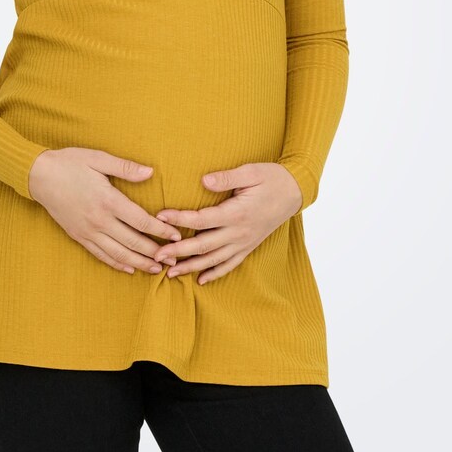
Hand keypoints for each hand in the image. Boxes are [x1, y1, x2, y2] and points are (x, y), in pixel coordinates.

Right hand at [28, 148, 181, 274]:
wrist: (38, 176)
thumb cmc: (69, 163)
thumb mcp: (98, 159)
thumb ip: (126, 167)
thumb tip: (150, 172)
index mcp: (108, 200)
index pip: (141, 221)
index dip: (161, 230)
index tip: (176, 235)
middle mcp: (99, 220)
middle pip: (134, 242)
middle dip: (156, 252)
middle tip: (175, 259)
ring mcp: (88, 231)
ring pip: (119, 253)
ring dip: (140, 263)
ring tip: (157, 269)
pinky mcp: (78, 236)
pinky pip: (101, 255)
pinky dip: (117, 263)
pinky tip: (129, 268)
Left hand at [151, 162, 302, 285]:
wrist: (295, 191)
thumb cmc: (272, 178)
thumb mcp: (251, 172)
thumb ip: (226, 178)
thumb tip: (203, 180)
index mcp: (237, 213)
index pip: (202, 219)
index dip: (179, 219)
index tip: (160, 217)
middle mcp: (239, 232)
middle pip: (203, 246)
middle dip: (178, 252)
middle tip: (156, 256)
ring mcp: (244, 242)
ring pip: (214, 260)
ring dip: (191, 267)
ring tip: (170, 274)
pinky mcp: (249, 246)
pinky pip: (230, 264)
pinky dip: (215, 273)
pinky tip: (201, 280)